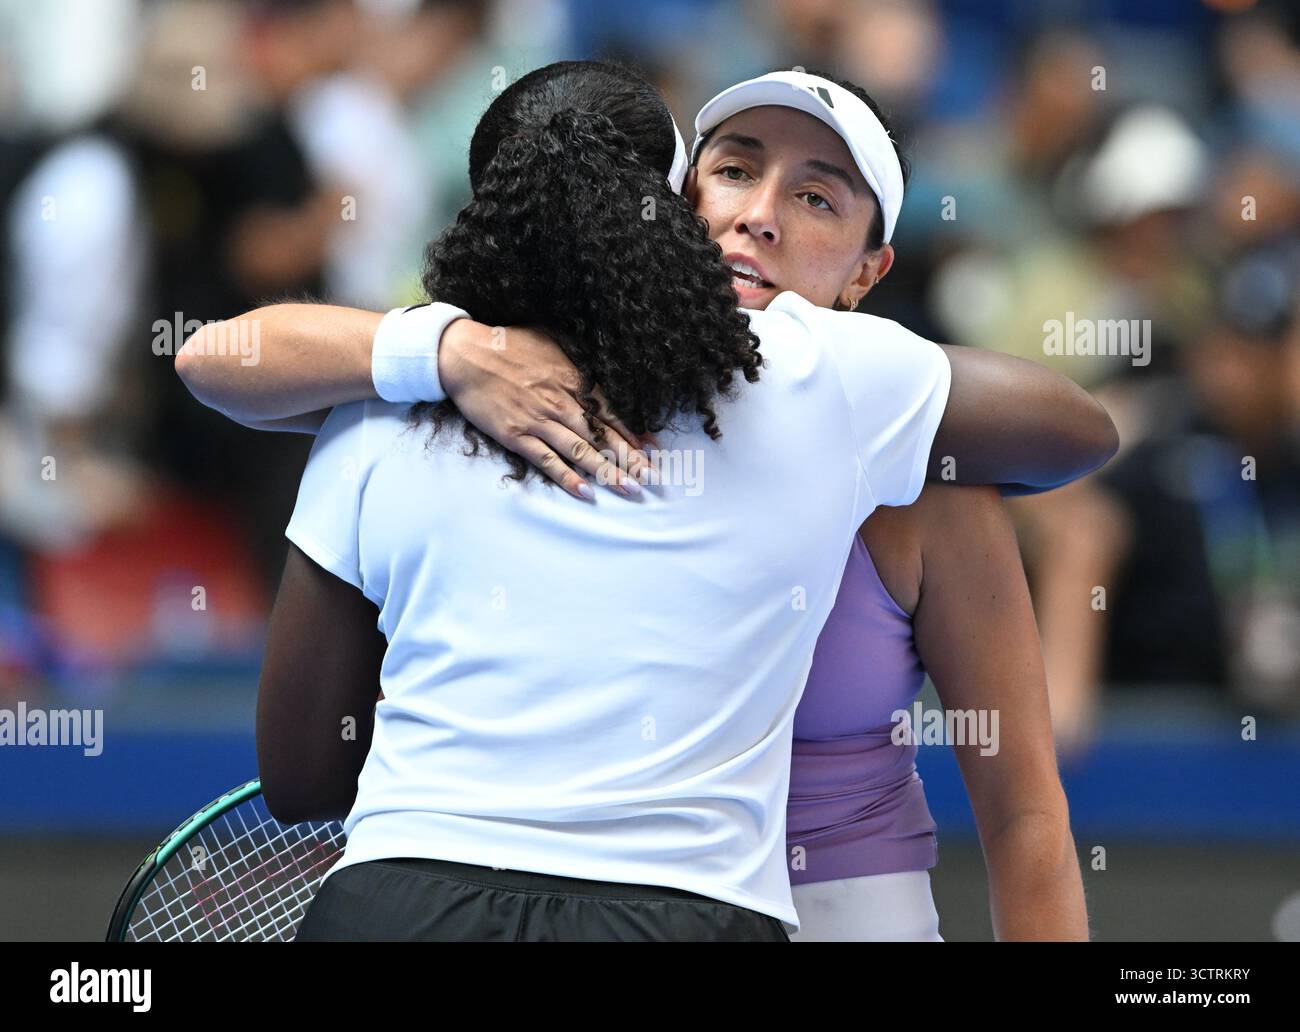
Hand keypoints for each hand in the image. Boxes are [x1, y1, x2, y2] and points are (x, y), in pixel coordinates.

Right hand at [438, 320, 656, 499]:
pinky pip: (547, 460)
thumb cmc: (507, 345)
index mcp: (571, 378)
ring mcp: (538, 420)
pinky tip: (586, 492)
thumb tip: (596, 375)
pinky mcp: (517, 436)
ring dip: (607, 472)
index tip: (653, 450)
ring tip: (630, 489)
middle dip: (629, 458)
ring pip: (581, 450)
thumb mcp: (550, 341)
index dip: (633, 432)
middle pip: (602, 434)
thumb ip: (575, 361)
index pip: (610, 410)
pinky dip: (567, 477)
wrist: (465, 355)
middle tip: (651, 478)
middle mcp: (560, 401)